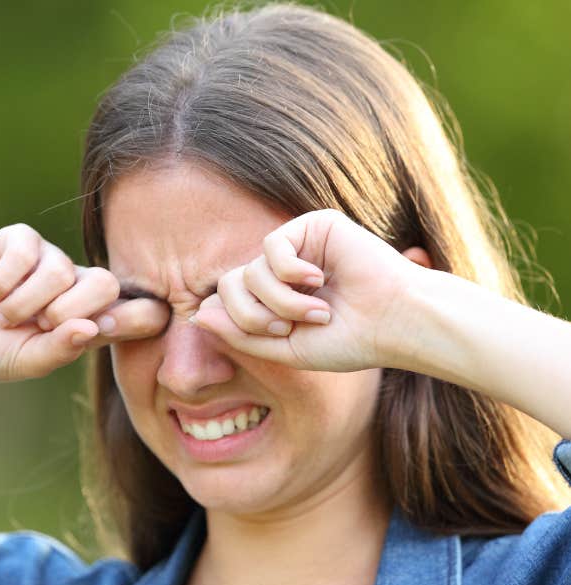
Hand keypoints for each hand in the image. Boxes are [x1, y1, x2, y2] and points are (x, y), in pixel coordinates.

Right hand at [0, 223, 169, 382]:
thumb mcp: (30, 361)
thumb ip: (62, 348)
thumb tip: (92, 327)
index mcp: (93, 320)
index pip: (141, 313)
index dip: (135, 317)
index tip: (100, 329)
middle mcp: (78, 286)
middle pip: (106, 283)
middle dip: (68, 310)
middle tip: (37, 325)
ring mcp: (50, 259)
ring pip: (59, 271)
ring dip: (24, 302)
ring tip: (2, 316)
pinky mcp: (21, 240)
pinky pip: (26, 252)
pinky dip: (2, 281)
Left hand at [191, 209, 425, 371]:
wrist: (395, 324)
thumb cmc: (347, 341)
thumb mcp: (284, 350)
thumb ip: (240, 334)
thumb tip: (197, 313)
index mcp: (272, 299)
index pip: (225, 302)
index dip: (240, 322)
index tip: (278, 337)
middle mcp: (280, 271)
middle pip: (229, 285)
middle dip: (252, 314)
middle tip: (287, 329)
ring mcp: (296, 247)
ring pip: (250, 270)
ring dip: (280, 300)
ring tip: (317, 311)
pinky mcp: (313, 226)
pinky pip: (272, 246)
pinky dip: (289, 272)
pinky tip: (320, 280)